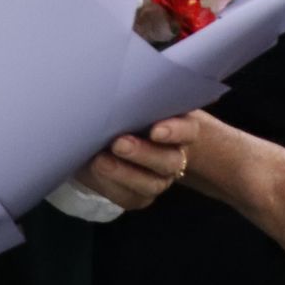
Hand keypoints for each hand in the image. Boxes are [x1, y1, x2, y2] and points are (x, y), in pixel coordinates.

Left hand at [73, 112, 201, 209]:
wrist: (115, 140)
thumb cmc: (130, 113)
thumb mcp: (137, 103)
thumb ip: (138, 100)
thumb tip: (122, 87)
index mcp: (181, 127)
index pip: (188, 130)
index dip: (176, 132)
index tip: (156, 131)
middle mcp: (174, 155)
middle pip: (169, 161)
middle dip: (143, 154)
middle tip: (118, 143)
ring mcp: (158, 179)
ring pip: (150, 184)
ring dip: (124, 173)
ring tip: (100, 161)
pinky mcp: (139, 196)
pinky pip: (129, 197)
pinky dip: (110, 185)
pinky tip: (96, 172)